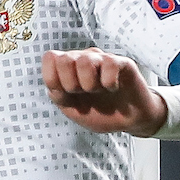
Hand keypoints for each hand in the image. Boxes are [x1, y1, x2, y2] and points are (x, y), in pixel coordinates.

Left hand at [43, 48, 167, 136]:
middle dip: (71, 84)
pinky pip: (109, 64)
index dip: (53, 79)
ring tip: (99, 90)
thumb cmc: (101, 113)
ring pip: (85, 61)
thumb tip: (54, 85)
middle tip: (84, 93)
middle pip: (64, 59)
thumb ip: (59, 97)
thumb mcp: (73, 110)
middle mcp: (84, 58)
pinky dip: (109, 83)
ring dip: (90, 84)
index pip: (50, 58)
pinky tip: (113, 87)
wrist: (129, 121)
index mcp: (68, 68)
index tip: (66, 94)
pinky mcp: (122, 62)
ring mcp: (103, 59)